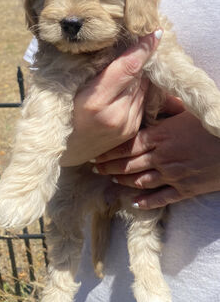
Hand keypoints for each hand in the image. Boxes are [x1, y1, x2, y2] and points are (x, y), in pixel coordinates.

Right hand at [60, 31, 161, 165]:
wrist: (64, 148)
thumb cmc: (63, 110)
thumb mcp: (73, 86)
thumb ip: (97, 68)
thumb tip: (121, 45)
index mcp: (96, 101)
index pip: (128, 67)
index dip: (143, 48)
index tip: (155, 32)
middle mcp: (116, 115)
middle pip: (139, 77)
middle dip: (141, 60)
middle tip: (140, 42)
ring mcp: (126, 126)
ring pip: (144, 89)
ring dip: (141, 76)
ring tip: (131, 66)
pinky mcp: (132, 131)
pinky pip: (142, 102)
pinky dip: (138, 91)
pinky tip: (127, 87)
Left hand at [92, 111, 219, 208]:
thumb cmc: (212, 125)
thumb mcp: (188, 111)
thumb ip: (168, 109)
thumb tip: (152, 99)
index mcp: (161, 135)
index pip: (127, 144)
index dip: (109, 149)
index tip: (96, 150)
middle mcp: (162, 157)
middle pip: (128, 164)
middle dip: (109, 166)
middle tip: (93, 167)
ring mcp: (173, 175)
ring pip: (140, 181)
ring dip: (121, 181)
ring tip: (109, 179)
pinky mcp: (185, 190)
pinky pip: (161, 198)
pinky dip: (146, 202)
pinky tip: (134, 203)